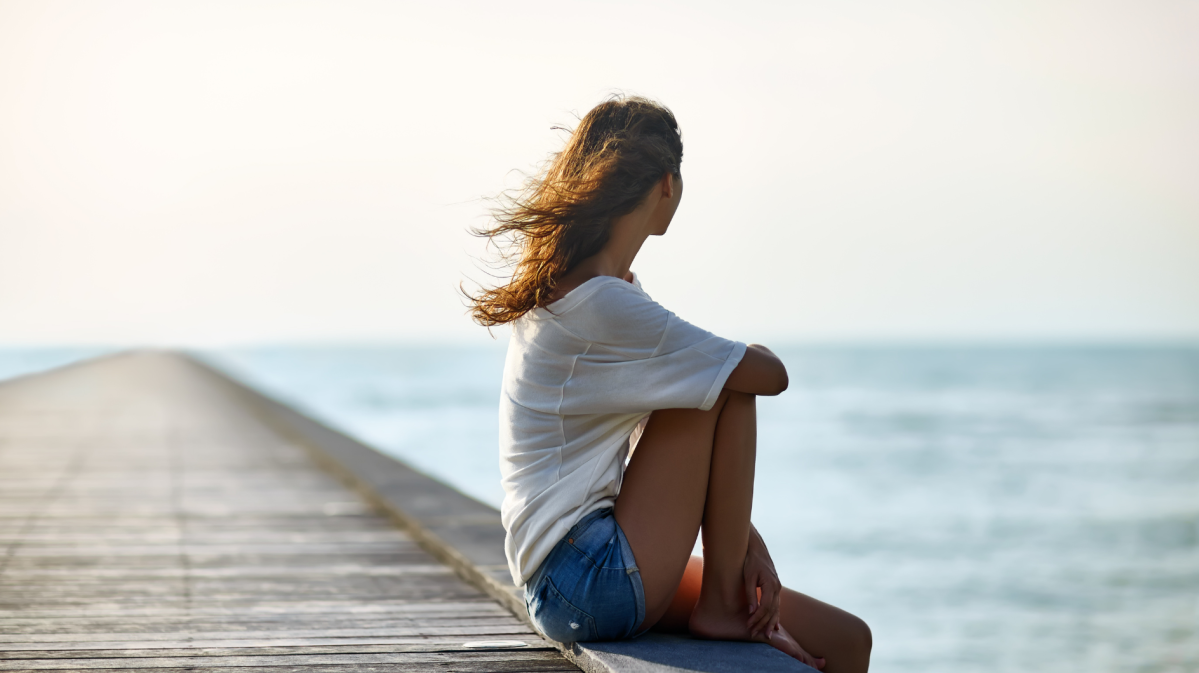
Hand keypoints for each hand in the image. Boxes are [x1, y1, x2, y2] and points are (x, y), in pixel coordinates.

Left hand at [743, 525, 781, 639]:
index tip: (749, 625)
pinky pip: (776, 606)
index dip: (757, 618)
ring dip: (770, 623)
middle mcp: (777, 588)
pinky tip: (774, 626)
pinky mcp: (775, 588)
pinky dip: (775, 616)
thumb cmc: (750, 561)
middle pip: (771, 611)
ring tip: (766, 636)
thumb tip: (751, 611)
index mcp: (771, 584)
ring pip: (776, 610)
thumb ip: (750, 594)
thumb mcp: (748, 577)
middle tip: (753, 634)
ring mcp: (778, 588)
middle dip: (763, 624)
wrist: (756, 548)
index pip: (765, 607)